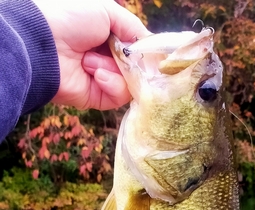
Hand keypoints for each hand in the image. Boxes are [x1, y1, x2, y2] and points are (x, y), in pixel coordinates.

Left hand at [33, 0, 149, 109]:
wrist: (43, 44)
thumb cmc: (71, 18)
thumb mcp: (109, 12)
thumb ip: (135, 30)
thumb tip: (156, 51)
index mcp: (109, 37)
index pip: (139, 50)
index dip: (147, 53)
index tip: (153, 53)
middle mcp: (108, 59)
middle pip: (139, 69)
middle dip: (133, 61)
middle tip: (121, 54)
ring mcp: (103, 80)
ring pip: (131, 83)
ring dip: (116, 70)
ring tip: (91, 60)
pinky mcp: (97, 98)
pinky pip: (119, 96)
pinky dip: (111, 83)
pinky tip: (95, 73)